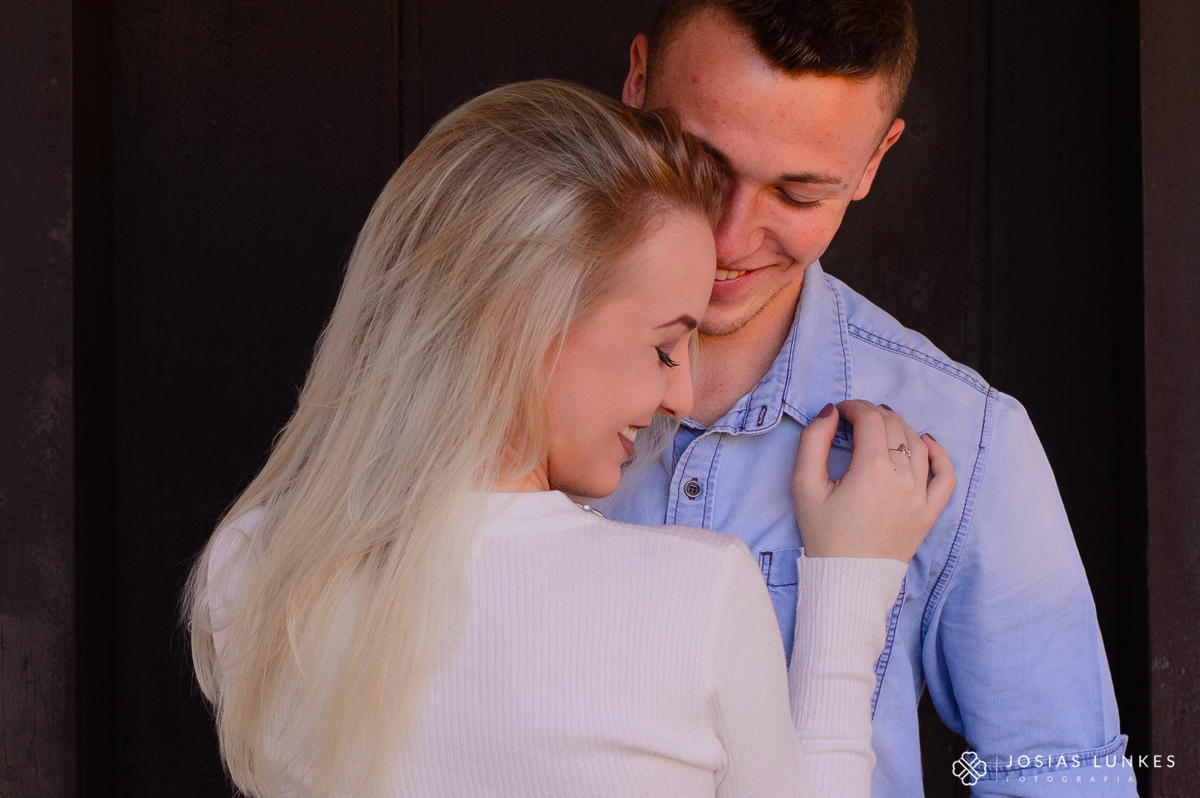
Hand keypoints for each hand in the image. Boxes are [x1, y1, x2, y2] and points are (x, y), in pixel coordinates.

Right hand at [792, 400, 955, 561]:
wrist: (848, 579)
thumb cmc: (824, 535)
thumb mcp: (804, 487)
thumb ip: (813, 442)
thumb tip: (830, 412)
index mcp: (872, 471)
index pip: (870, 419)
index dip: (853, 407)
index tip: (840, 412)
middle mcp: (903, 479)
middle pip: (894, 427)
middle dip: (872, 414)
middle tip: (855, 418)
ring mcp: (921, 496)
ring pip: (918, 444)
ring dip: (898, 428)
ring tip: (880, 428)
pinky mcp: (930, 511)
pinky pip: (945, 475)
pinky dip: (938, 454)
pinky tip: (925, 442)